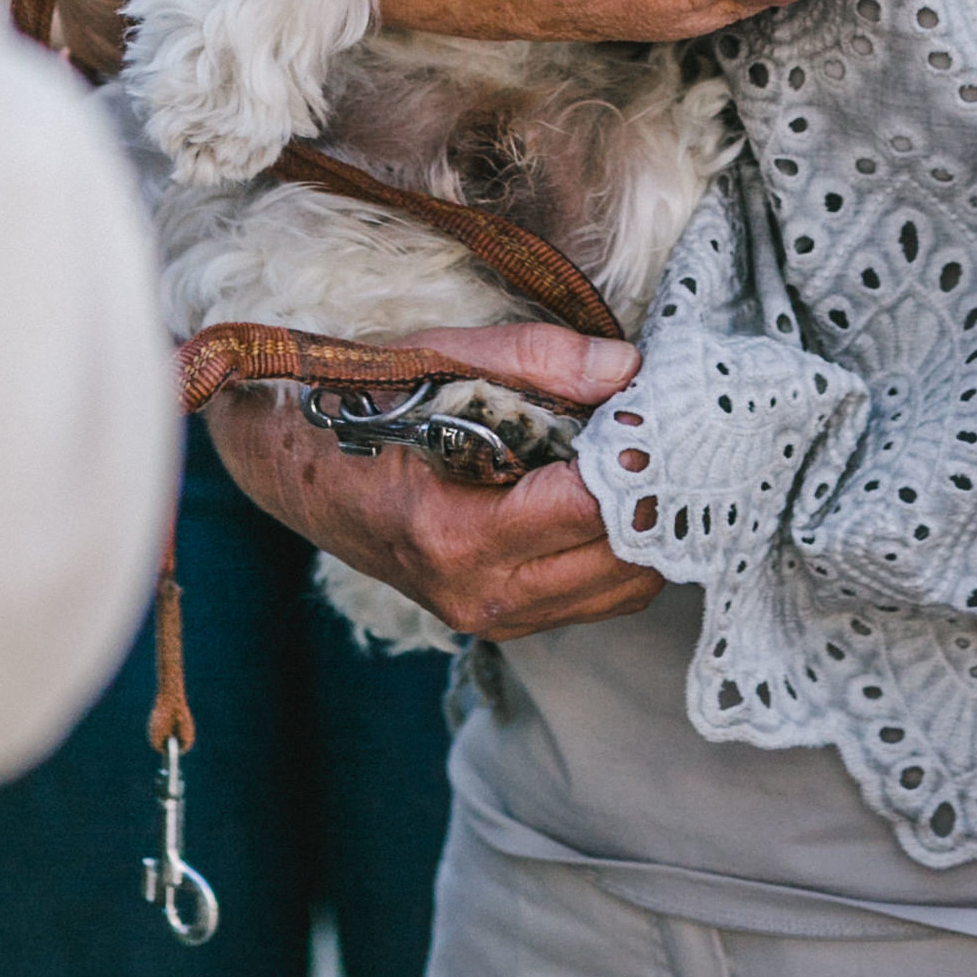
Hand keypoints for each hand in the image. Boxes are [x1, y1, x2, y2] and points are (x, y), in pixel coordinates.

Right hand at [204, 322, 663, 636]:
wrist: (289, 469)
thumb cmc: (358, 404)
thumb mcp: (437, 356)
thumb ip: (536, 362)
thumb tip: (629, 370)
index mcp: (453, 531)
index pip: (588, 507)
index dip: (644, 457)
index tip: (679, 407)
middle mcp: (476, 593)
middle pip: (621, 560)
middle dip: (663, 493)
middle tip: (687, 424)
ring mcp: (489, 617)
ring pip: (621, 589)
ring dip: (653, 525)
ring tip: (662, 453)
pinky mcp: (502, 620)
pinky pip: (595, 596)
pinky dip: (624, 549)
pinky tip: (625, 490)